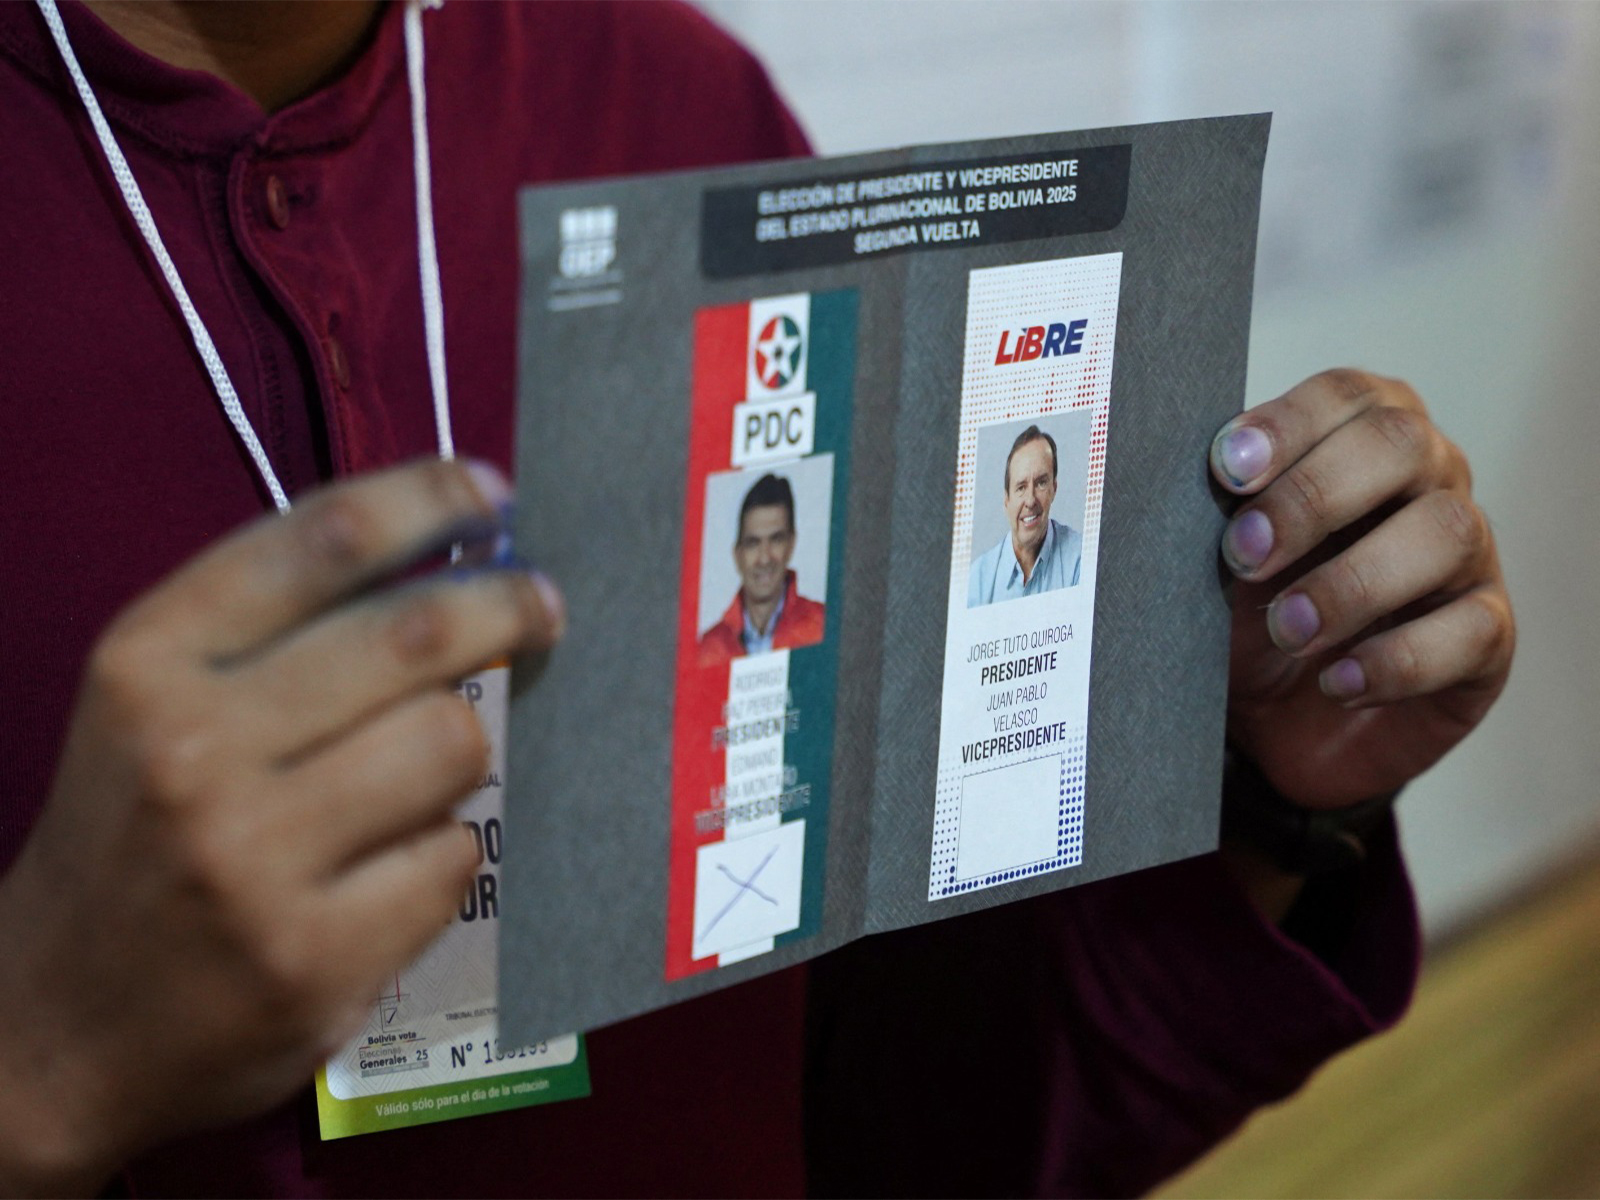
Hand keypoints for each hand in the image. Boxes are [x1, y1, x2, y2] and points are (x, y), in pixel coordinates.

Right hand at [0, 460, 561, 1194]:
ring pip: (451, 743)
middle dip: (506, 606)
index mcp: (147, 664)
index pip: (322, 539)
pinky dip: (443, 849)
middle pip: (413, 635)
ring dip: (462, 748)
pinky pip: (454, 857)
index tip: (491, 493)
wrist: (50, 1026)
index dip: (427, 499)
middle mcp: (194, 751)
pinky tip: (394, 866)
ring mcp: (257, 863)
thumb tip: (448, 550)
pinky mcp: (318, 960)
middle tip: (542, 607)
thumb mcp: (152, 703)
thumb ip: (275, 626)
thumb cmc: (127, 834)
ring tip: (427, 770)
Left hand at [1212, 369, 1513, 810]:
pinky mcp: (1485, 638)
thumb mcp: (1212, 563)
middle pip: (1400, 444)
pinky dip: (1399, 659)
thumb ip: (1206, 516)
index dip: (1289, 423)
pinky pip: (1469, 632)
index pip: (1344, 395)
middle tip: (1245, 554)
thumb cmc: (1247, 615)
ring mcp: (1466, 557)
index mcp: (1357, 437)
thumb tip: (1169, 486)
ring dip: (1353, 581)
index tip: (1228, 467)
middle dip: (1314, 496)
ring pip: (1445, 533)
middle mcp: (1426, 480)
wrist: (1275, 725)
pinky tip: (1338, 681)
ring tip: (1288, 628)